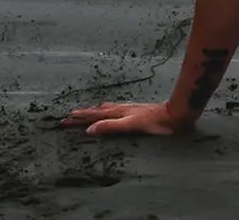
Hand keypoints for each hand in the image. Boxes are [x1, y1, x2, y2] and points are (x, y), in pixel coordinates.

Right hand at [60, 100, 193, 136]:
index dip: (79, 119)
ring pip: (106, 109)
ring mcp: (128, 109)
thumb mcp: (130, 126)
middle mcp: (121, 109)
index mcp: (117, 113)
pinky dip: (106, 111)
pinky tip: (111, 111)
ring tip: (85, 111)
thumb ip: (110, 127)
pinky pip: (114, 109)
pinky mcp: (135, 111)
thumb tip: (89, 129)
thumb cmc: (154, 123)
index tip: (64, 120)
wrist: (174, 115)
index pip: (94, 117)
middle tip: (68, 116)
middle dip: (82, 115)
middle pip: (97, 111)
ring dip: (93, 111)